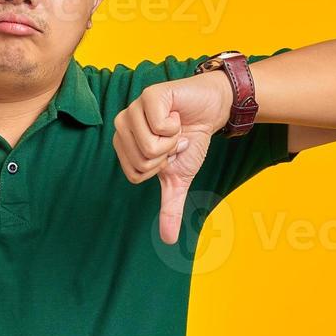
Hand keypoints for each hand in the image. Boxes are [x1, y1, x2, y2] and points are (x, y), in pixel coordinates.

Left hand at [112, 71, 230, 244]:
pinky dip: (176, 126)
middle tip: (174, 140)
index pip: (135, 174)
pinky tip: (177, 116)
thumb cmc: (191, 139)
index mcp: (123, 145)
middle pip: (141, 162)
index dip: (160, 168)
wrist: (212, 111)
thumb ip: (170, 206)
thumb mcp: (180, 178)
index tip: (169, 154)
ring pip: (149, 146)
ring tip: (176, 128)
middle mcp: (122, 125)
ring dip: (173, 141)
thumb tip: (169, 240)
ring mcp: (133, 108)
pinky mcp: (150, 95)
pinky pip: (158, 125)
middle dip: (167, 156)